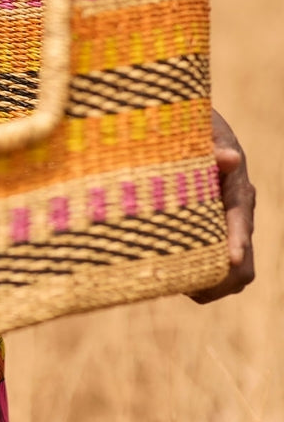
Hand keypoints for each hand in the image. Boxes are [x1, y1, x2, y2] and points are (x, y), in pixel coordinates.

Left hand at [189, 108, 255, 303]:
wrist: (191, 133)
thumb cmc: (192, 131)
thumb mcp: (203, 132)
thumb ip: (212, 146)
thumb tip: (231, 158)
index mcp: (237, 191)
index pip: (242, 223)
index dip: (238, 242)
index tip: (232, 259)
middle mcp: (237, 215)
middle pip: (244, 263)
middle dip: (224, 279)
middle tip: (194, 290)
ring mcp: (226, 228)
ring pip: (234, 272)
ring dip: (212, 285)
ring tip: (184, 287)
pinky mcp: (211, 235)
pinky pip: (214, 268)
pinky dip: (201, 278)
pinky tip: (177, 280)